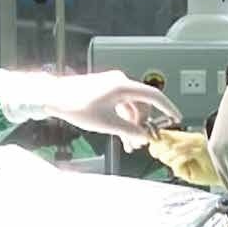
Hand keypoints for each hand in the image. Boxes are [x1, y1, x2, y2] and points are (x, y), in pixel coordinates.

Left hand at [42, 71, 182, 151]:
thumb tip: (145, 137)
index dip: (168, 108)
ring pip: (132, 108)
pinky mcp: (105, 91)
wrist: (51, 96)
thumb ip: (130, 131)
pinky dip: (124, 120)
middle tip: (143, 142)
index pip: (154, 96)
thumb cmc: (75, 105)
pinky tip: (121, 135)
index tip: (176, 118)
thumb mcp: (106, 123)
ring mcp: (112, 86)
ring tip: (130, 144)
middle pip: (142, 106)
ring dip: (133, 125)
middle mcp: (120, 83)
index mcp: (123, 86)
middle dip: (144, 125)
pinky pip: (122, 106)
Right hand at [149, 130, 221, 185]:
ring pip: (164, 157)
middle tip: (169, 144)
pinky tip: (189, 157)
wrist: (224, 163)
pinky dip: (180, 159)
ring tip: (187, 151)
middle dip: (162, 145)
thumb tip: (159, 137)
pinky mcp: (182, 173)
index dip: (155, 137)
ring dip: (174, 152)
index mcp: (177, 140)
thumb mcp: (192, 139)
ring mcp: (177, 163)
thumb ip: (174, 137)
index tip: (154, 135)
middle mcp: (175, 152)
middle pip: (156, 149)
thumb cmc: (213, 150)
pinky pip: (174, 165)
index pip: (159, 138)